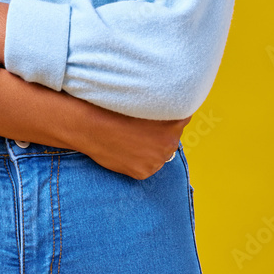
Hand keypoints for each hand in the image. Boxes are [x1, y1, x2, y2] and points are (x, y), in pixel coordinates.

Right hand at [72, 106, 193, 180]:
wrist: (90, 126)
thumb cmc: (113, 108)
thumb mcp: (143, 101)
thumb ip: (161, 107)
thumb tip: (171, 108)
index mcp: (172, 123)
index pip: (184, 116)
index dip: (173, 113)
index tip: (163, 111)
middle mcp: (169, 143)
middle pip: (172, 137)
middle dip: (162, 132)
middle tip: (143, 125)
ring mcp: (156, 160)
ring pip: (160, 153)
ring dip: (151, 147)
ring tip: (132, 137)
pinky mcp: (143, 172)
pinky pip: (147, 165)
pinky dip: (140, 160)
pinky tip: (126, 149)